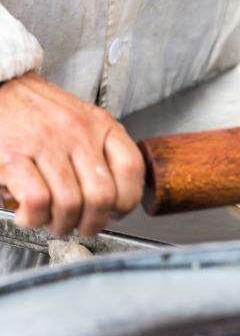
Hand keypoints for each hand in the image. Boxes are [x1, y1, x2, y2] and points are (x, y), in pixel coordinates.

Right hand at [0, 72, 143, 235]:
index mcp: (101, 124)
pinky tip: (31, 214)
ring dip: (63, 224)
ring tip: (54, 222)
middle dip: (93, 222)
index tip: (116, 211)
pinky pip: (38, 201)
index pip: (132, 168)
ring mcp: (46, 144)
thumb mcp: (82, 120)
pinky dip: (35, 217)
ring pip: (71, 204)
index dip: (127, 200)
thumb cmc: (37, 109)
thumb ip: (101, 151)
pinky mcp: (13, 157)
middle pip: (102, 196)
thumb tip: (113, 200)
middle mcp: (78, 132)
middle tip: (83, 226)